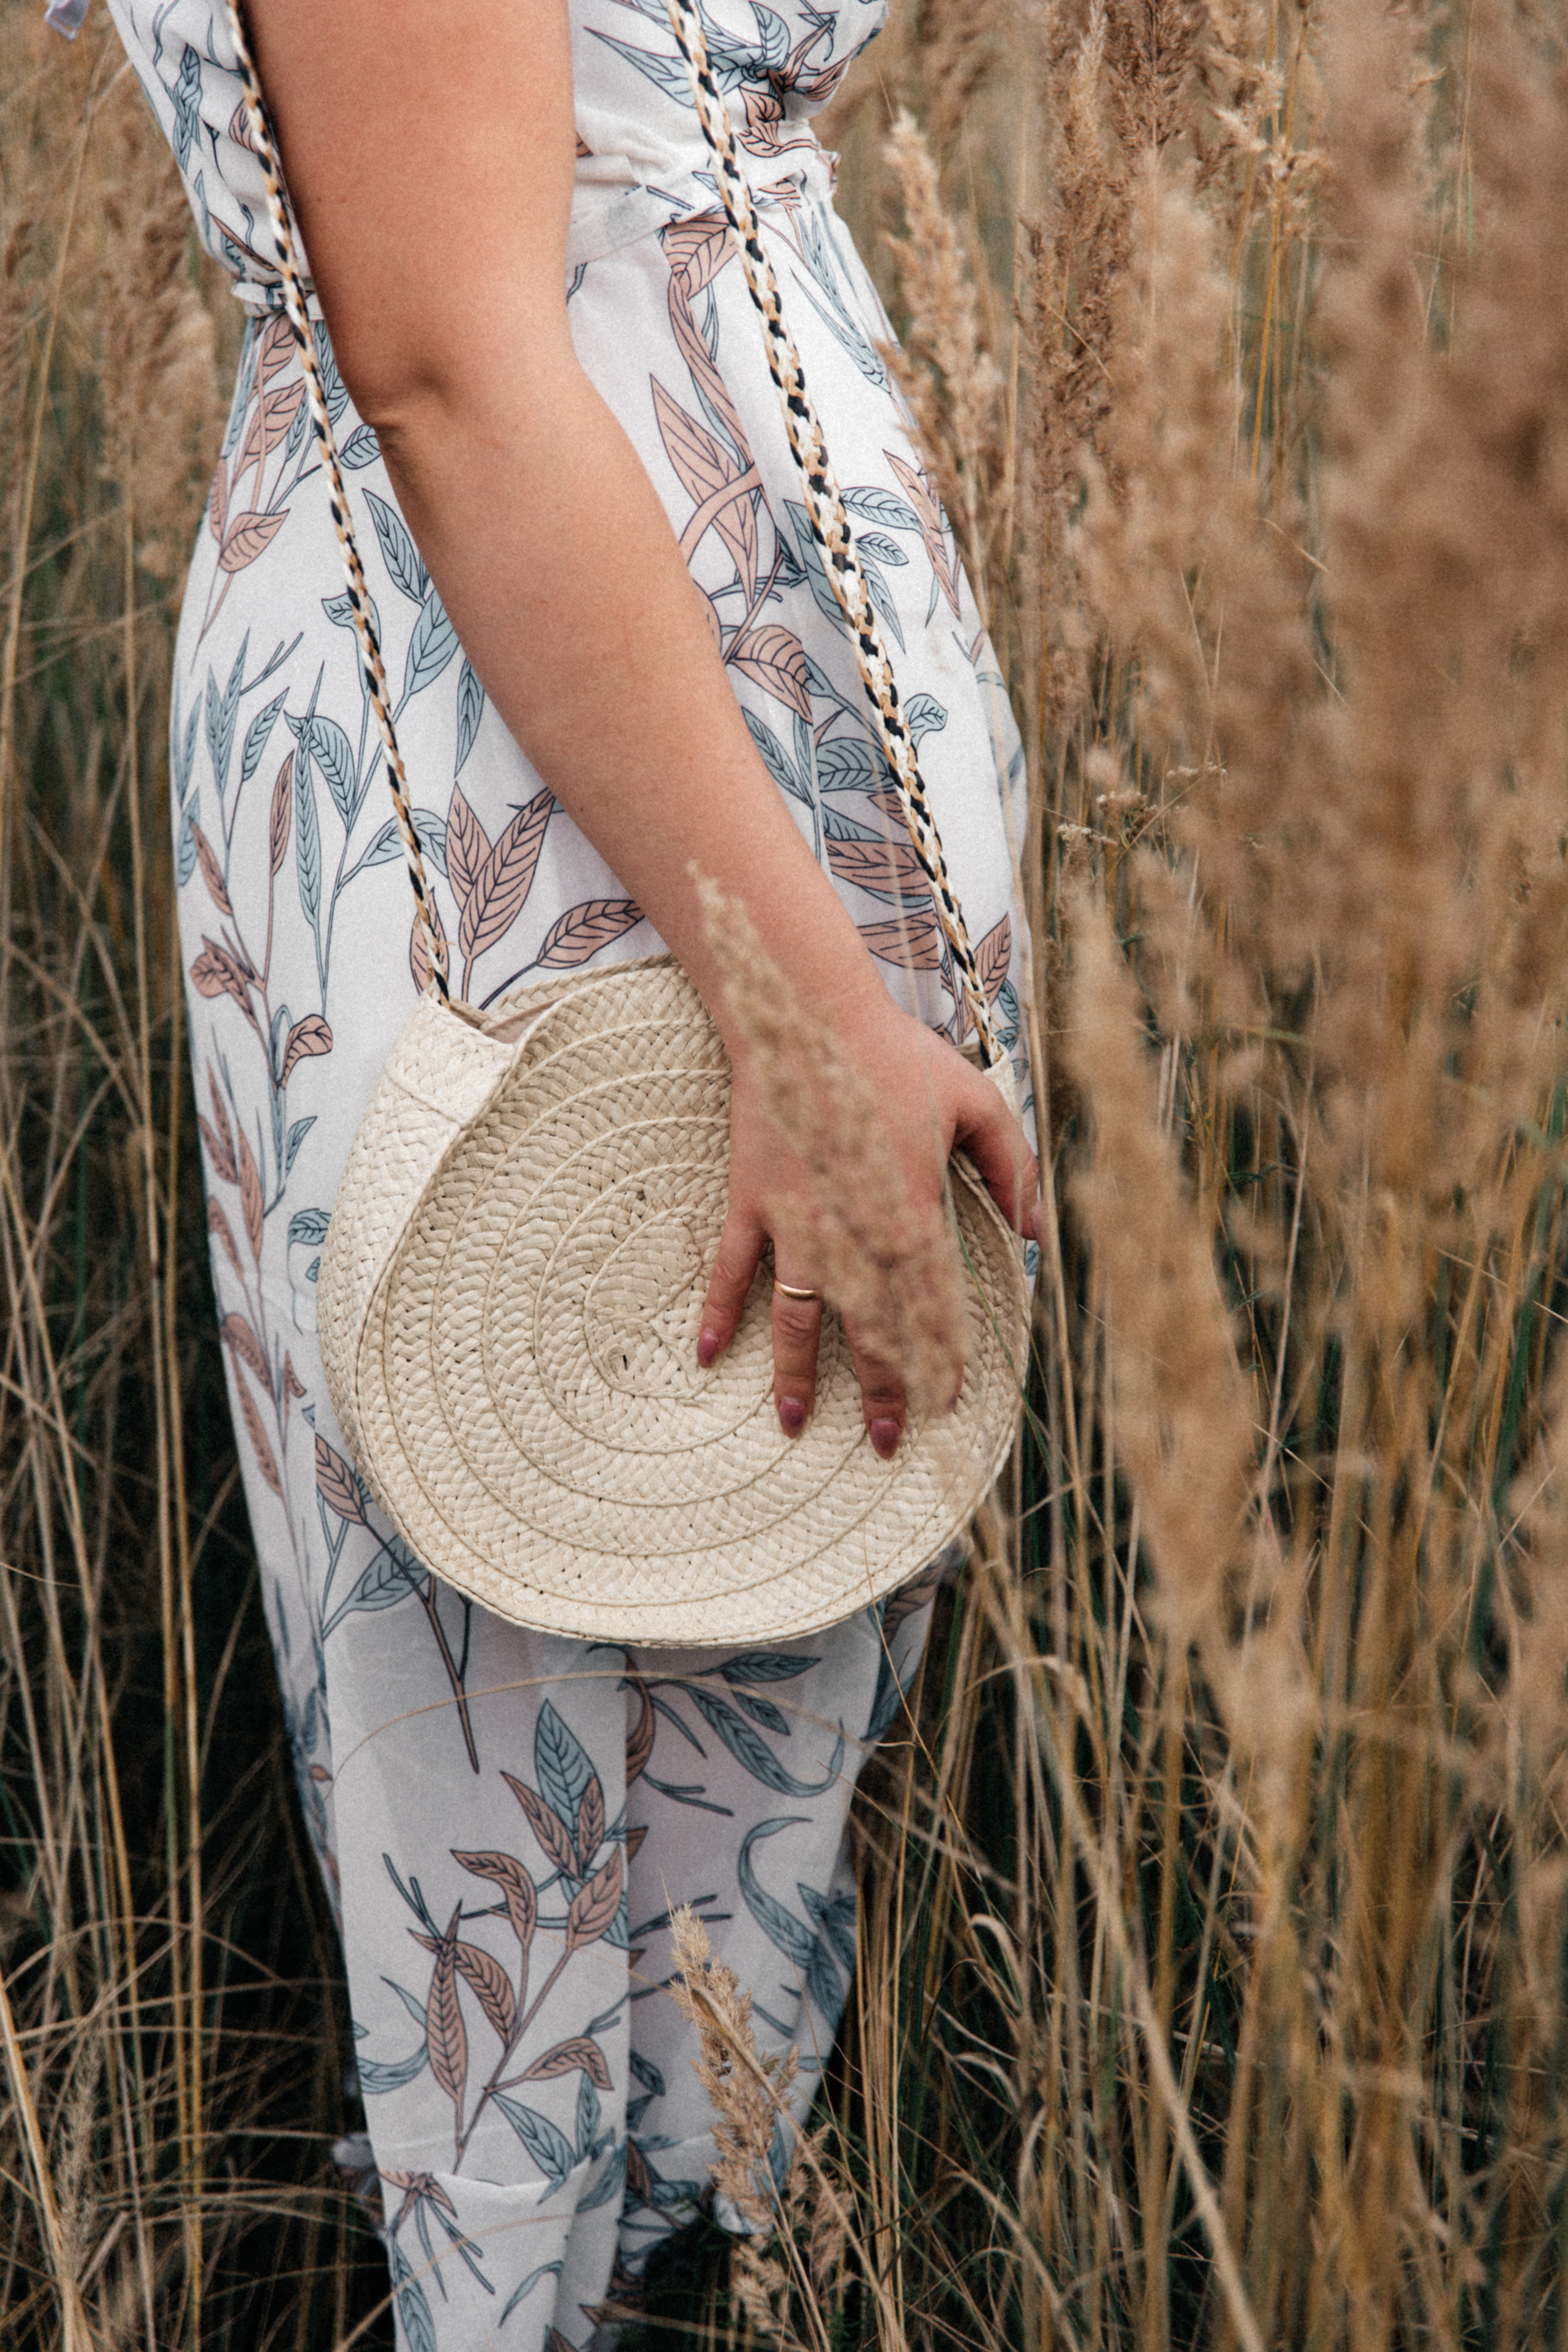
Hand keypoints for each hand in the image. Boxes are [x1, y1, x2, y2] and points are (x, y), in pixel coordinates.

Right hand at [696, 993, 1038, 1455]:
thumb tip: (1037, 1235)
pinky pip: (734, 1269)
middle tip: (884, 1445)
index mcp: (914, 1214)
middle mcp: (854, 1231)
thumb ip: (1015, 1170)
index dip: (937, 1365)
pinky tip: (708, 1356)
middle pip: (868, 1331)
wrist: (812, 1016)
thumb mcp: (979, 1104)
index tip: (941, 1408)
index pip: (931, 1311)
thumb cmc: (900, 1057)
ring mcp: (797, 1221)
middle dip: (878, 1393)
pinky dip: (719, 1313)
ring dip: (797, 1376)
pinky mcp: (754, 1201)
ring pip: (798, 1317)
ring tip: (794, 1425)